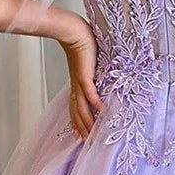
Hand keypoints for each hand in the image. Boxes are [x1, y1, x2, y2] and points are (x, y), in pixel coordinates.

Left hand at [59, 15, 102, 140]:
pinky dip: (95, 104)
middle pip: (77, 112)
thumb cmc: (81, 42)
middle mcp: (76, 86)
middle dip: (81, 128)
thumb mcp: (88, 61)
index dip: (77, 121)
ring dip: (87, 122)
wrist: (73, 31)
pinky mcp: (85, 76)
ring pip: (82, 108)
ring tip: (92, 135)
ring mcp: (80, 82)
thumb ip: (93, 69)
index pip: (75, 106)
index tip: (79, 134)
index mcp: (76, 84)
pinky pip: (90, 93)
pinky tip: (101, 112)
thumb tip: (98, 71)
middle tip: (85, 142)